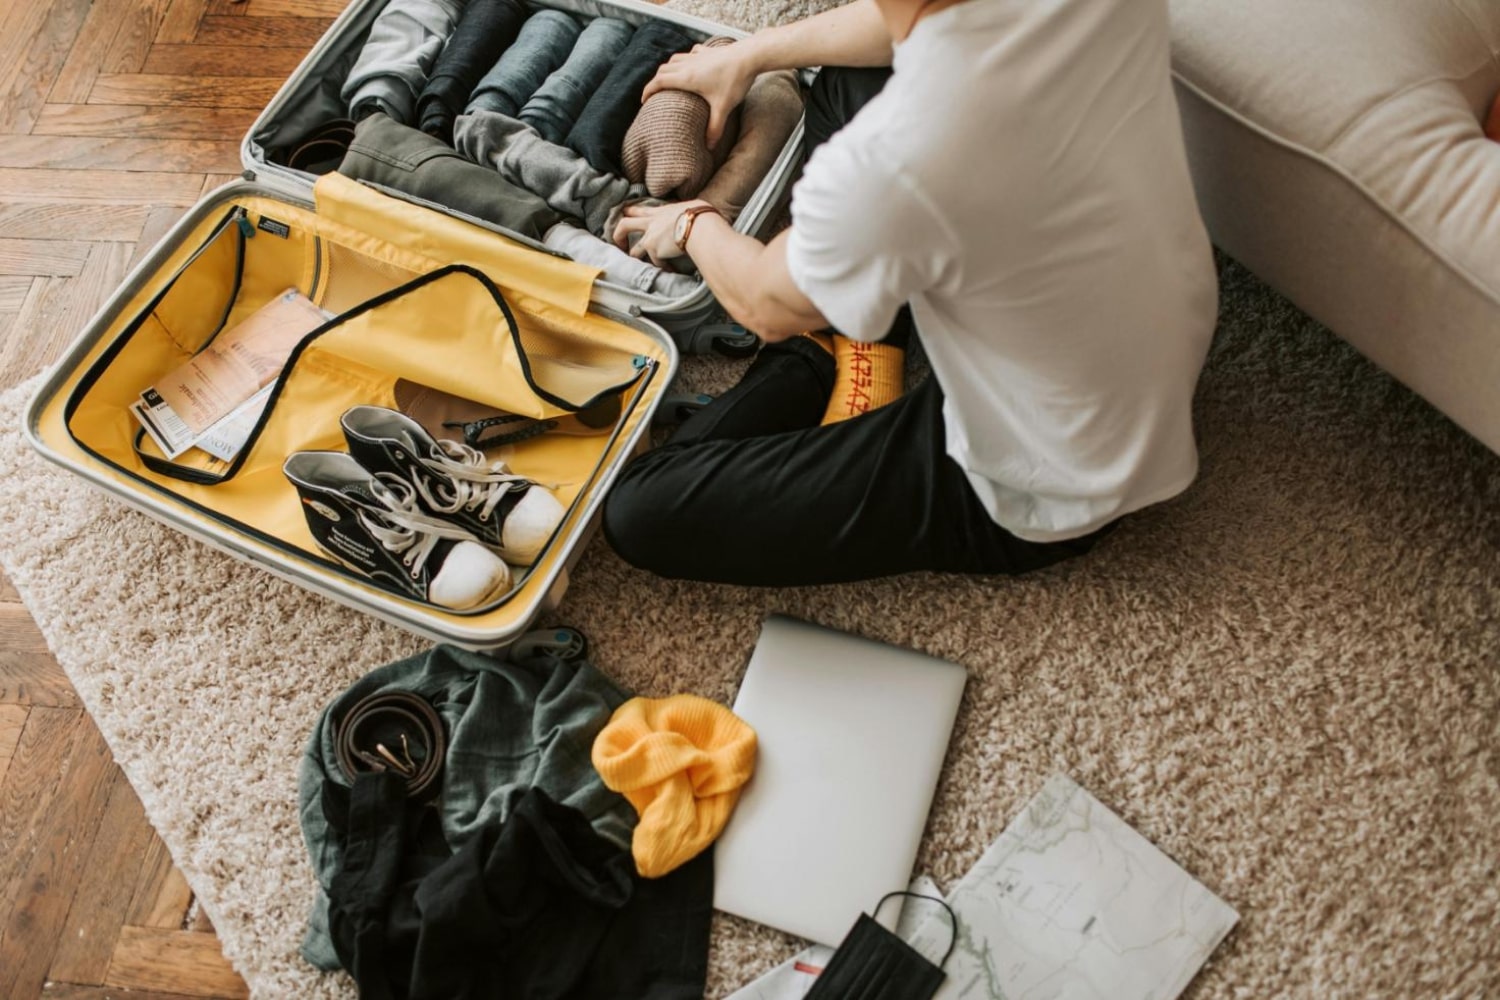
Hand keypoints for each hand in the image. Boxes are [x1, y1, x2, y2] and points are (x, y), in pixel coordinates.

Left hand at [612, 200, 707, 265]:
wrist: (699, 226)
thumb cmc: (700, 214)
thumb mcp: (689, 206)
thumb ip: (681, 212)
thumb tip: (689, 213)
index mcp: (659, 212)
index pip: (639, 210)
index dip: (630, 212)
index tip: (625, 215)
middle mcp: (651, 223)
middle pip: (624, 225)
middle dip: (618, 234)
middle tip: (620, 243)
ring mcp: (650, 238)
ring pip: (634, 251)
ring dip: (637, 258)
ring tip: (641, 264)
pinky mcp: (654, 251)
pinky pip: (656, 263)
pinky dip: (664, 268)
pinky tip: (671, 270)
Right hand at [641, 41, 756, 148]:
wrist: (750, 56)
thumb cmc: (735, 81)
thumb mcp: (723, 108)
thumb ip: (715, 128)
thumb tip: (709, 148)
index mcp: (687, 77)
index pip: (659, 82)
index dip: (648, 90)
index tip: (644, 100)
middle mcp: (688, 64)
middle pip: (663, 70)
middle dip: (655, 81)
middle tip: (654, 93)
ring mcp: (697, 56)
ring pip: (674, 60)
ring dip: (668, 69)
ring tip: (668, 80)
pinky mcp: (708, 51)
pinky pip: (690, 54)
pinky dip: (684, 60)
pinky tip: (690, 64)